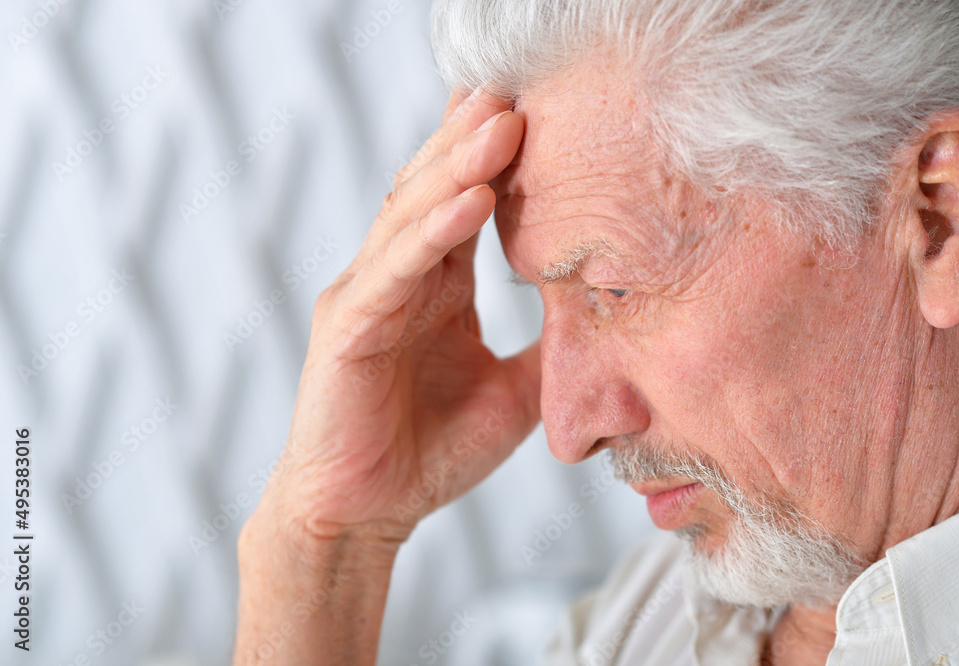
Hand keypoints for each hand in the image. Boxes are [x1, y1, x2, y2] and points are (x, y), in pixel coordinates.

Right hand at [259, 87, 541, 547]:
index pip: (467, 206)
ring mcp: (368, 296)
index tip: (543, 114)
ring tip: (502, 122)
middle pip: (436, 191)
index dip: (498, 161)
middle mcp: (398, 279)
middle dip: (476, 140)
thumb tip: (605, 326)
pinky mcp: (348, 327)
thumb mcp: (512, 395)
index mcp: (435, 288)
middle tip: (520, 89)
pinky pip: (395, 270)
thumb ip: (547, 353)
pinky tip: (471, 200)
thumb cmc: (429, 452)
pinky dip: (433, 232)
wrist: (367, 513)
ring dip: (458, 166)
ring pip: (413, 215)